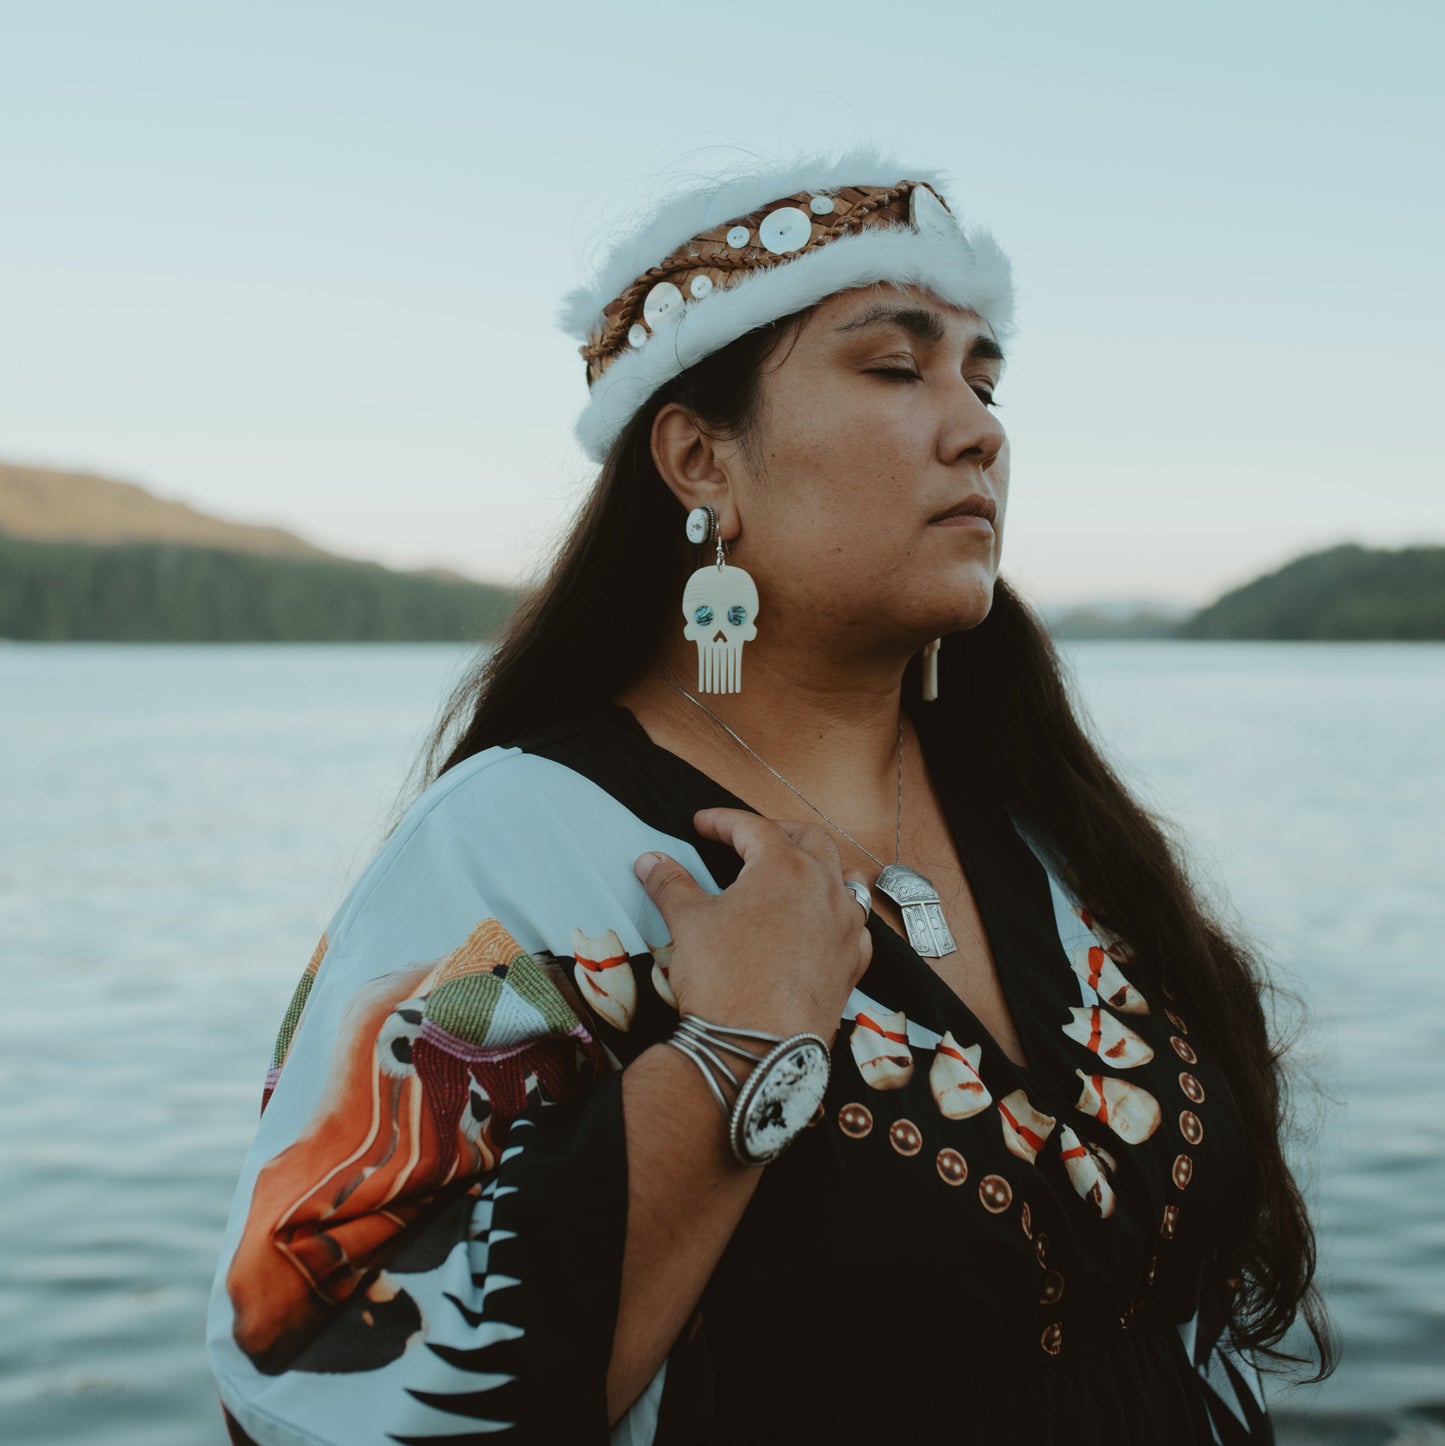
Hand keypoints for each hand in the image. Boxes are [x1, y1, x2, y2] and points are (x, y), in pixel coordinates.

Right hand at [634, 808, 872, 1044]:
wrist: (755, 1047)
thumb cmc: (723, 979)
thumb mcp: (688, 923)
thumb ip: (671, 884)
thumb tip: (651, 861)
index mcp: (783, 867)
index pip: (753, 827)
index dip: (723, 821)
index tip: (702, 823)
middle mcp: (823, 888)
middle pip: (810, 840)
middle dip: (778, 831)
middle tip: (748, 839)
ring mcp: (845, 926)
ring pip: (843, 878)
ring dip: (818, 867)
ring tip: (793, 872)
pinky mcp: (852, 963)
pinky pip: (854, 925)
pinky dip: (837, 913)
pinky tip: (820, 924)